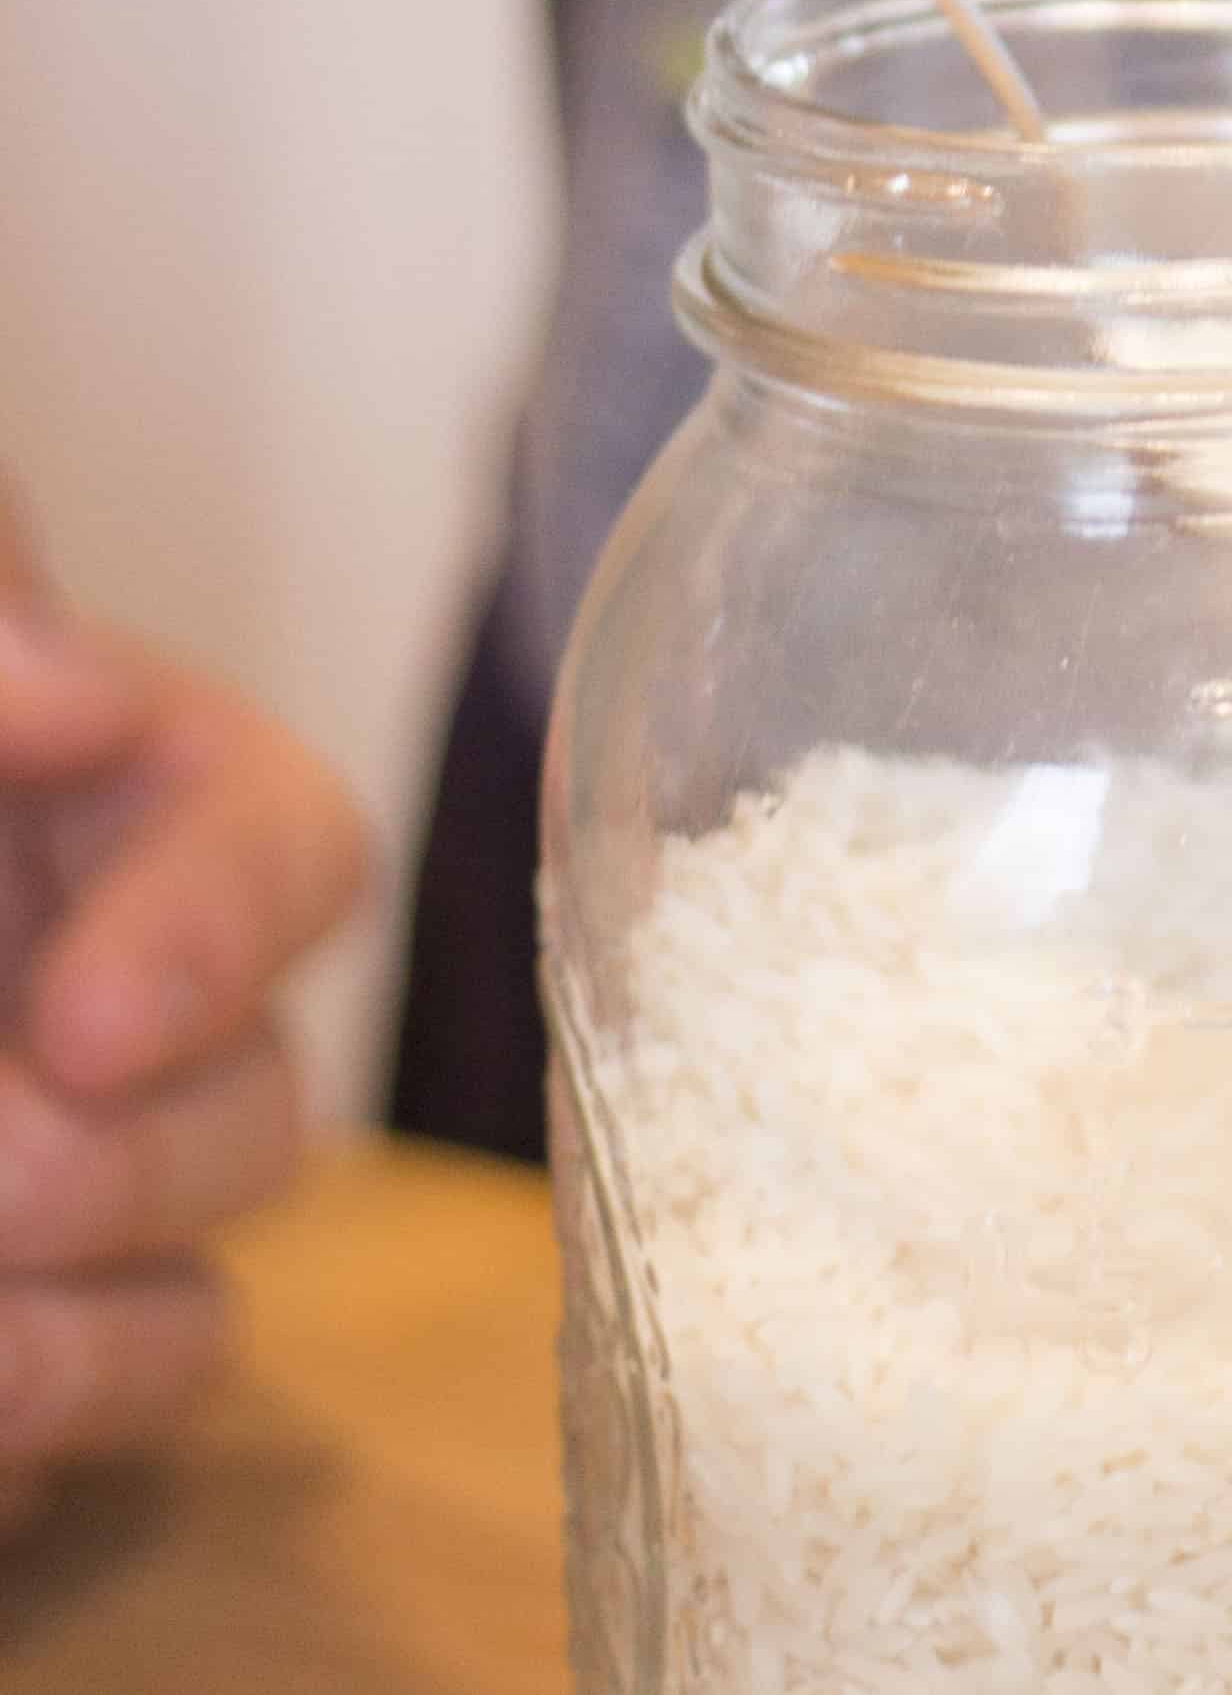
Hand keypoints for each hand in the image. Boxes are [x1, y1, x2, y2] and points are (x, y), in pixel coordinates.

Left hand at [0, 509, 371, 1526]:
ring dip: (62, 1349)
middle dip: (121, 1165)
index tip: (81, 1024)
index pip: (287, 849)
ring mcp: (55, 1209)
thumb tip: (88, 693)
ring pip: (183, 1319)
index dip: (224, 931)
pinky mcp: (10, 1369)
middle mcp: (97, 1020)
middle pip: (256, 1108)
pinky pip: (63, 1454)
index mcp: (89, 819)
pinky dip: (10, 1445)